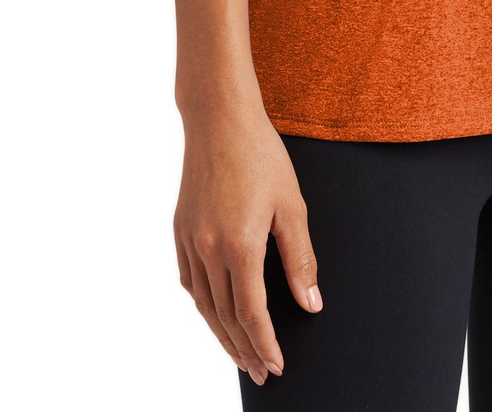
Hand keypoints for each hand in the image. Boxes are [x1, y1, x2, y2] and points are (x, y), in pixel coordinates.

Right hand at [174, 91, 322, 384]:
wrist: (219, 118)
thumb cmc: (260, 154)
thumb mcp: (292, 205)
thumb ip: (301, 259)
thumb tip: (311, 303)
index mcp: (240, 244)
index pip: (251, 313)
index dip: (264, 344)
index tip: (276, 365)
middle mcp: (208, 248)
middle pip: (225, 317)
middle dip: (244, 349)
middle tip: (261, 372)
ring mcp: (190, 240)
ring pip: (204, 305)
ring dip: (221, 335)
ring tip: (240, 355)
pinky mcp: (180, 230)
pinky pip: (190, 282)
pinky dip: (204, 305)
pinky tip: (215, 314)